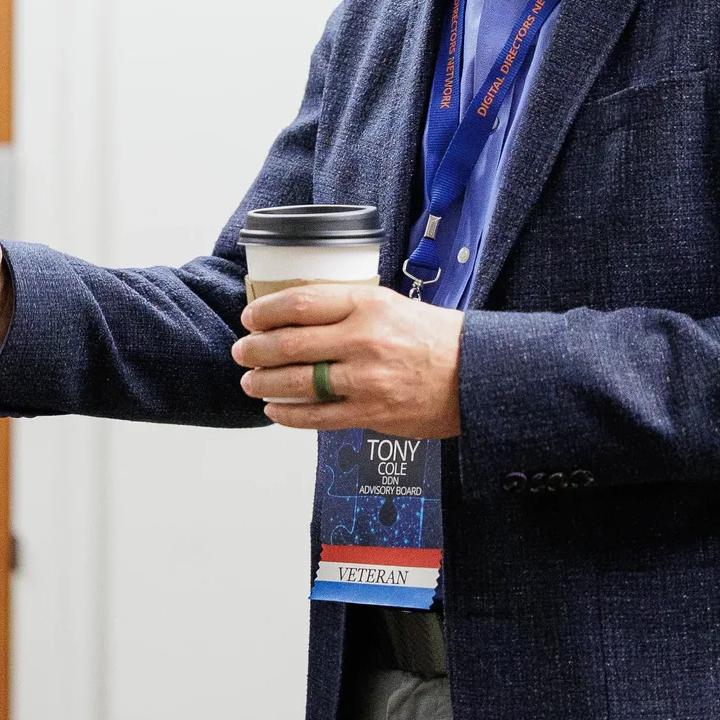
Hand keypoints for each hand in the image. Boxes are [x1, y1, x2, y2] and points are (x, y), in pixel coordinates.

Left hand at [231, 284, 462, 437]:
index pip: (300, 303)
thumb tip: (303, 316)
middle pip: (289, 343)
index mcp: (367, 305)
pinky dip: (289, 414)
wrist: (477, 375)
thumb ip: (351, 309)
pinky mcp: (370, 413)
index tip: (251, 316)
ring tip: (251, 382)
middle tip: (242, 351)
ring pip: (297, 382)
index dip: (266, 311)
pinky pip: (317, 417)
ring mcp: (365, 380)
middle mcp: (362, 340)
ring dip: (265, 382)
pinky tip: (276, 411)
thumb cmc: (437, 338)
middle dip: (255, 349)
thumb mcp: (393, 305)